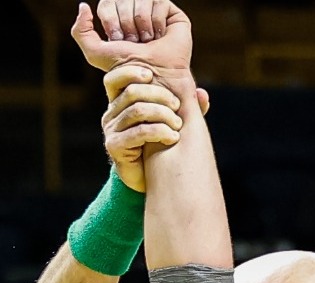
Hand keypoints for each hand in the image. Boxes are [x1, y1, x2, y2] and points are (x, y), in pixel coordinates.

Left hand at [72, 0, 191, 73]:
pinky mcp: (170, 11)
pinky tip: (160, 36)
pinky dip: (157, 23)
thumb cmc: (128, 69)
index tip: (120, 41)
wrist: (156, 78)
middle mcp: (132, 10)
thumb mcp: (95, 54)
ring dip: (142, 26)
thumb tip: (84, 6)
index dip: (112, 21)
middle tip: (135, 43)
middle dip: (127, 25)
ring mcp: (152, 9)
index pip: (107, 3)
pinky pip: (159, 2)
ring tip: (148, 42)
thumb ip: (81, 31)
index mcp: (115, 16)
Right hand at [101, 65, 193, 192]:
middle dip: (160, 95)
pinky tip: (173, 137)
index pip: (115, 78)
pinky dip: (160, 131)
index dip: (131, 72)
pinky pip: (139, 131)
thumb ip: (188, 107)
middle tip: (177, 106)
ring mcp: (111, 130)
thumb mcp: (176, 120)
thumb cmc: (161, 144)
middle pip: (133, 91)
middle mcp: (112, 114)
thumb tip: (202, 94)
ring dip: (164, 115)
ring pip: (137, 110)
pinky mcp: (114, 146)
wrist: (152, 177)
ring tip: (178, 125)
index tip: (151, 75)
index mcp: (121, 102)